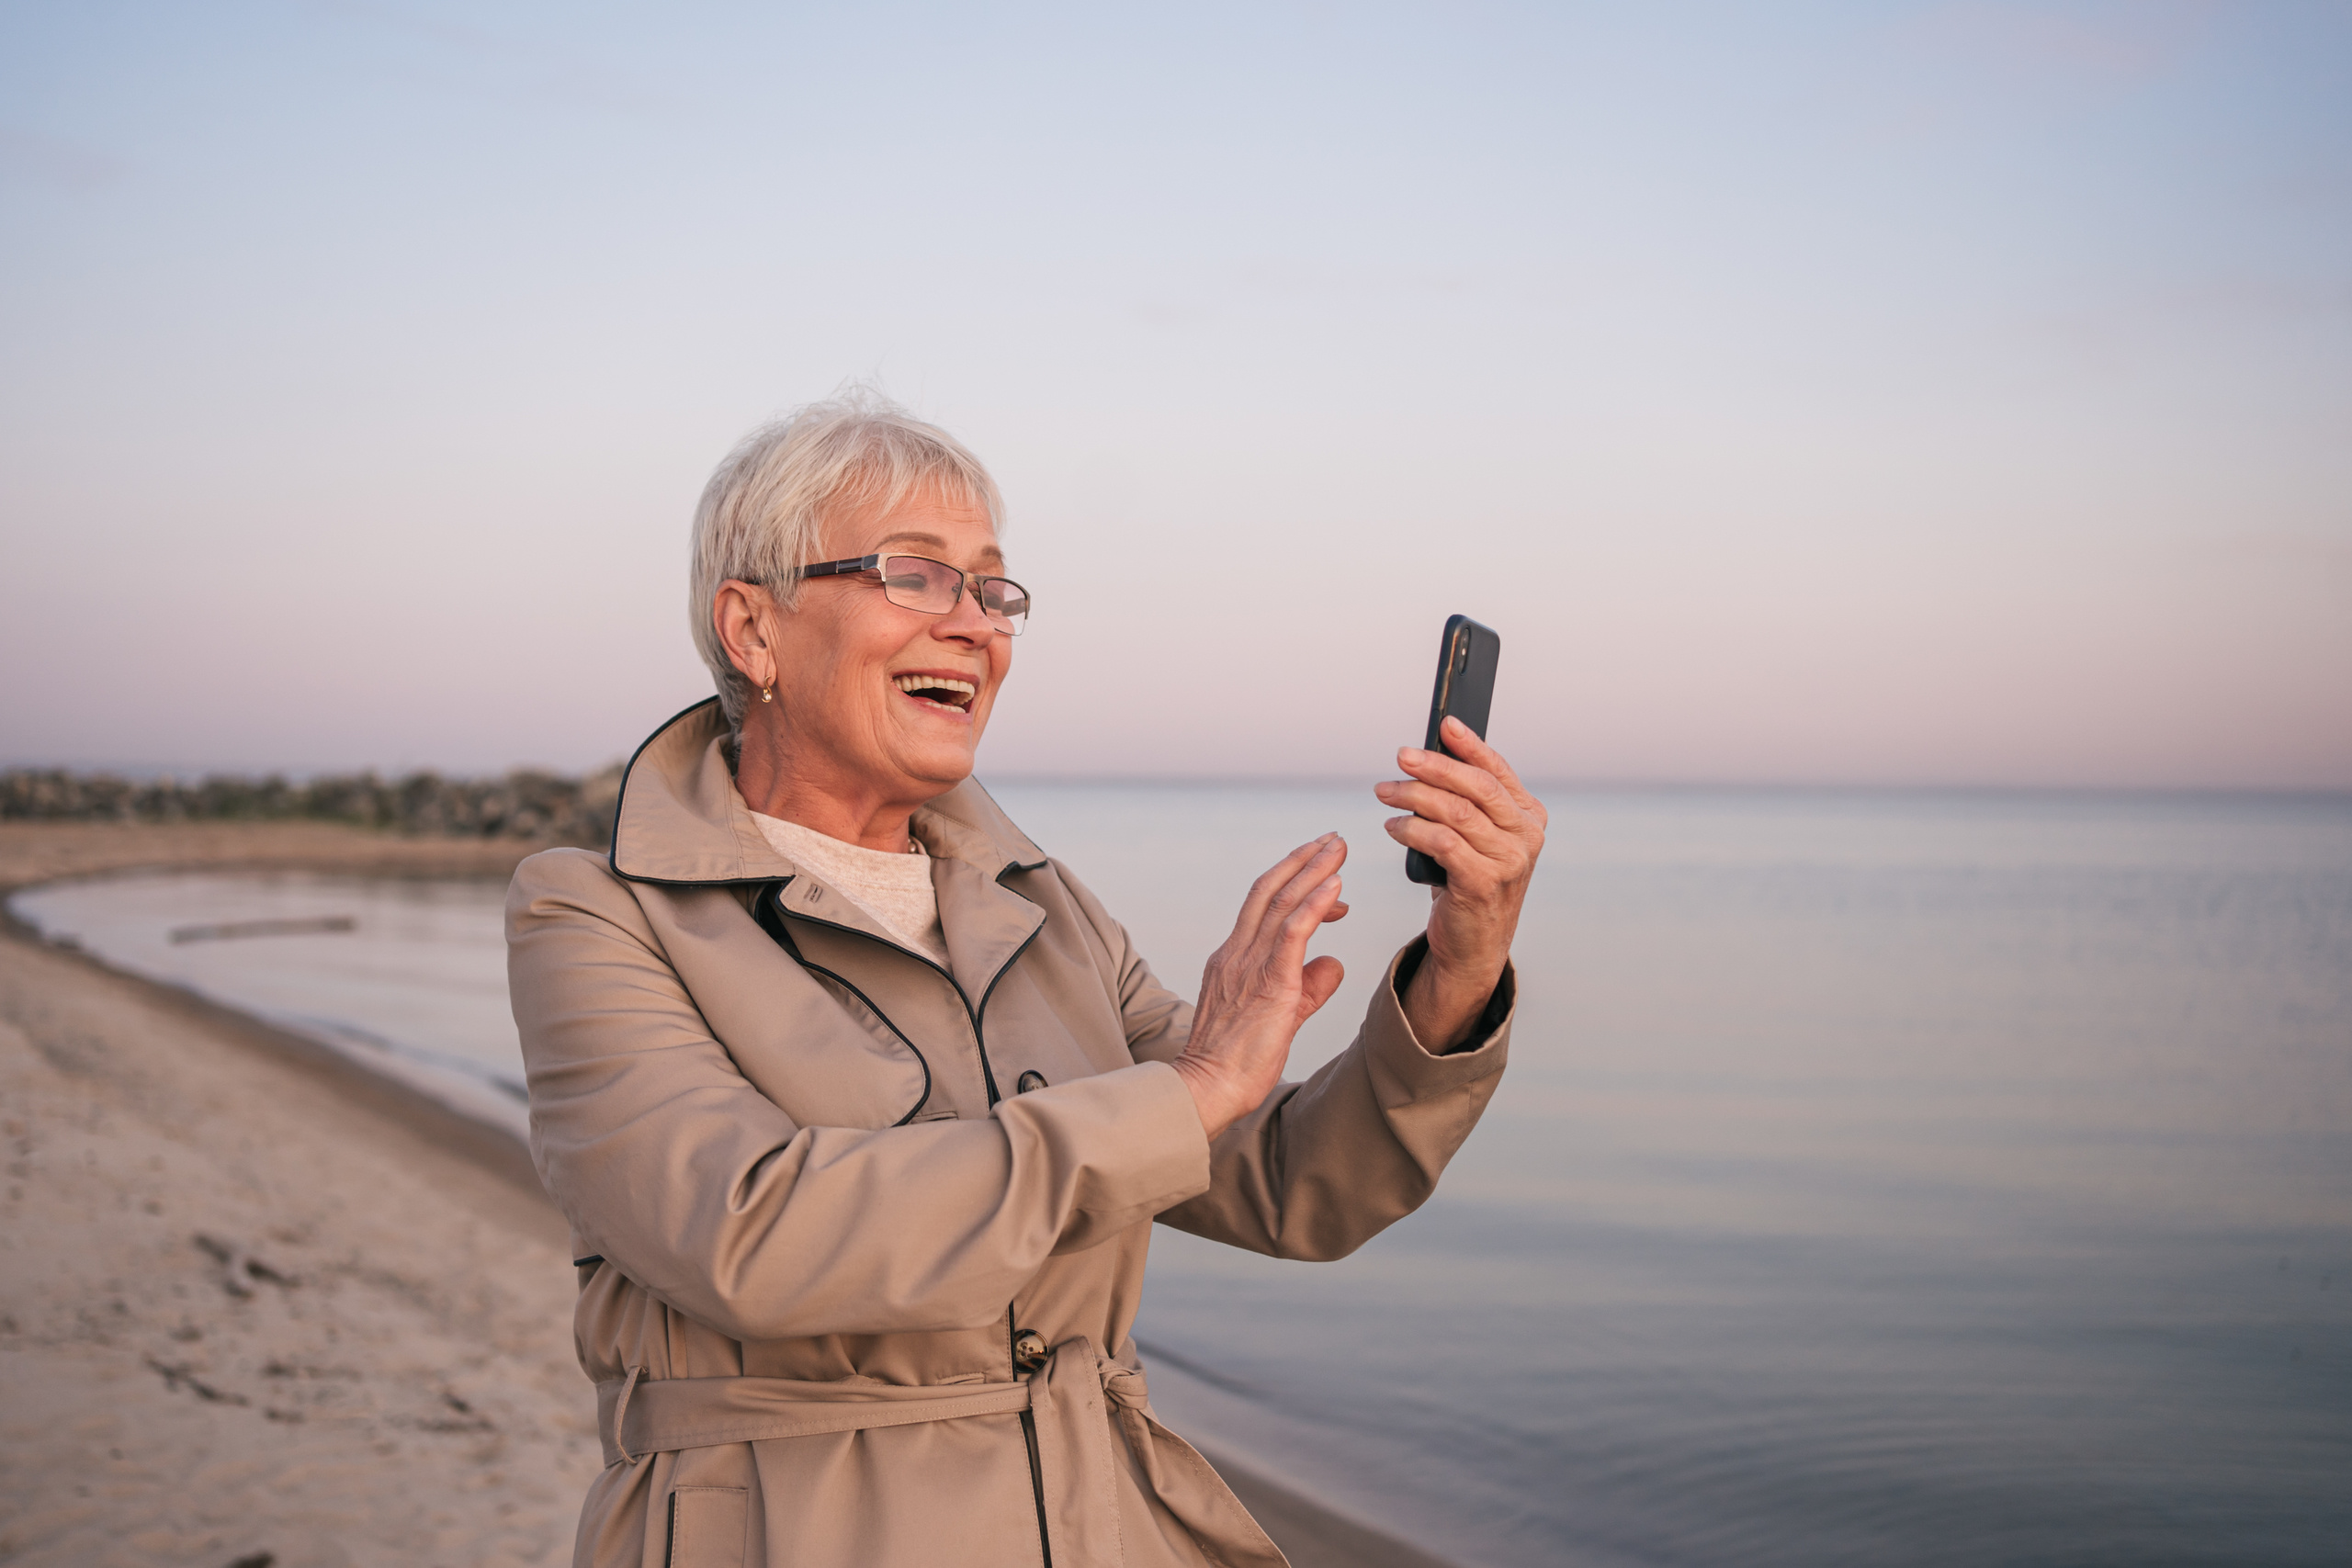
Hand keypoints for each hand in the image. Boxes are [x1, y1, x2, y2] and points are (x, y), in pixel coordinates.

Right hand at [1171, 834, 1350, 1140]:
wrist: (1207, 1089)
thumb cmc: (1235, 1061)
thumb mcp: (1281, 1015)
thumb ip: (1308, 986)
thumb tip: (1333, 964)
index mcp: (1233, 958)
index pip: (1264, 908)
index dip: (1296, 885)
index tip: (1328, 880)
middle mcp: (1236, 953)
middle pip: (1270, 891)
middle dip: (1303, 860)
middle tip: (1333, 839)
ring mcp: (1248, 965)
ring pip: (1282, 903)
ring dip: (1313, 871)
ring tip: (1339, 847)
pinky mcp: (1266, 983)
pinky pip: (1291, 933)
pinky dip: (1313, 905)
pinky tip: (1334, 885)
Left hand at [1375, 717, 1546, 1050]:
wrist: (1474, 943)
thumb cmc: (1470, 881)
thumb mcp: (1477, 837)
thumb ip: (1467, 801)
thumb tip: (1429, 756)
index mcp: (1529, 817)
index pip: (1498, 770)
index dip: (1470, 745)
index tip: (1444, 724)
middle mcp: (1526, 837)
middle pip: (1477, 787)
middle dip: (1436, 766)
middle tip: (1402, 757)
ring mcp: (1508, 863)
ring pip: (1457, 813)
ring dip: (1415, 797)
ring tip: (1386, 792)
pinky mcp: (1482, 884)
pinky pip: (1442, 844)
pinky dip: (1412, 830)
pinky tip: (1393, 826)